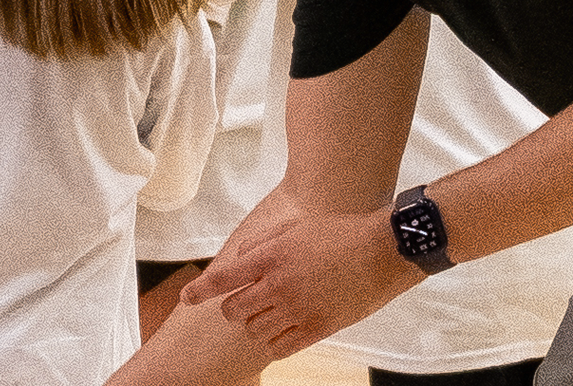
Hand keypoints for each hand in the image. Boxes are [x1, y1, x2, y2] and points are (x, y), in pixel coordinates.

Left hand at [180, 205, 423, 359]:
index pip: (223, 278)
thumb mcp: (296, 226)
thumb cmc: (342, 233)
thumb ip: (262, 242)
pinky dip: (274, 342)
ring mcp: (298, 310)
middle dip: (233, 307)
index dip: (200, 290)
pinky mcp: (317, 328)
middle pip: (234, 310)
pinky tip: (283, 331)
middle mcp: (279, 286)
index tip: (188, 297)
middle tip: (244, 303)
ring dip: (255, 324)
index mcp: (271, 257)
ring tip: (269, 314)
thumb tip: (240, 258)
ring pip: (254, 331)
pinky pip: (280, 347)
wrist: (384, 251)